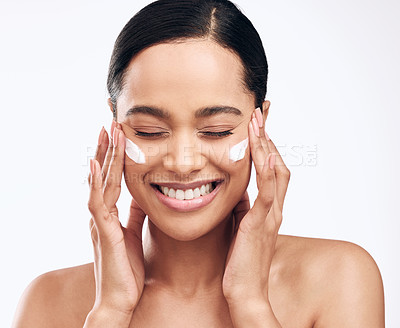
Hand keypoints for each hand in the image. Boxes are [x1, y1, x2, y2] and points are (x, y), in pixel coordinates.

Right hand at [86, 121, 145, 321]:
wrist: (121, 299)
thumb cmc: (127, 268)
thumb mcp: (133, 231)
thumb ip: (135, 212)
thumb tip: (142, 194)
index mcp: (110, 212)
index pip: (111, 176)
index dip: (114, 154)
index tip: (119, 132)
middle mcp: (101, 212)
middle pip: (103, 173)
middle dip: (107, 146)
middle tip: (111, 120)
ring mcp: (100, 220)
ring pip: (100, 181)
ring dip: (103, 155)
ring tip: (106, 130)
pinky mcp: (103, 230)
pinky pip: (98, 202)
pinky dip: (96, 181)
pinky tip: (95, 162)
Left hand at [222, 108, 289, 306]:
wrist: (244, 291)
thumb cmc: (239, 260)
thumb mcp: (239, 224)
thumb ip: (241, 205)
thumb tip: (234, 187)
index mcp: (266, 206)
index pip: (269, 167)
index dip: (265, 143)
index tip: (256, 121)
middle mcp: (273, 207)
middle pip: (276, 162)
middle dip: (268, 135)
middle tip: (260, 110)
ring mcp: (270, 214)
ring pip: (275, 172)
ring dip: (266, 145)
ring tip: (257, 121)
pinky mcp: (261, 224)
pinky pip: (268, 193)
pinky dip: (267, 172)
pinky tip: (263, 153)